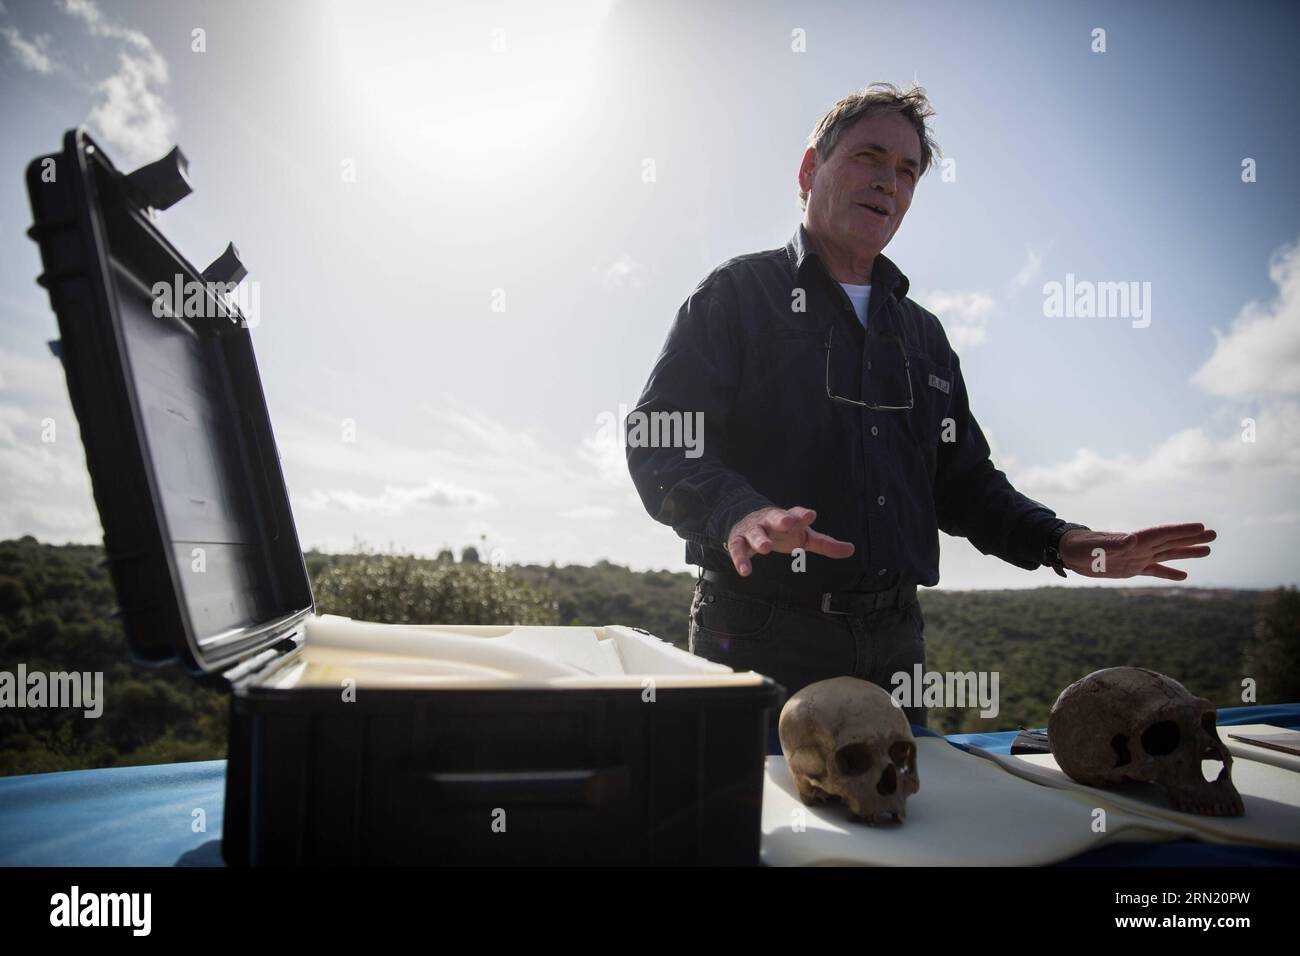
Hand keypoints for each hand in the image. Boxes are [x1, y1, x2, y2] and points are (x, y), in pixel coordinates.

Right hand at [725, 506, 854, 575]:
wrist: (747, 520)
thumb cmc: (782, 531)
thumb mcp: (804, 536)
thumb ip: (825, 544)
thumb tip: (852, 550)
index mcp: (789, 519)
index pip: (797, 514)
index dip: (803, 514)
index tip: (811, 515)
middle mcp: (770, 521)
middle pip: (775, 517)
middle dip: (781, 518)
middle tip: (788, 521)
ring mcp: (754, 529)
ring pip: (755, 533)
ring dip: (760, 539)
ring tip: (765, 549)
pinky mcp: (738, 539)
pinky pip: (737, 548)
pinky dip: (740, 559)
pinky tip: (745, 571)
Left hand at [1059, 522, 1215, 580]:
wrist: (1068, 552)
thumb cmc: (1080, 547)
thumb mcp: (1095, 548)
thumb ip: (1114, 544)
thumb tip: (1133, 539)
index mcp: (1134, 539)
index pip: (1163, 534)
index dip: (1182, 531)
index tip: (1202, 527)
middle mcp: (1140, 546)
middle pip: (1171, 542)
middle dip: (1192, 538)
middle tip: (1215, 535)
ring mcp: (1137, 557)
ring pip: (1167, 554)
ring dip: (1187, 553)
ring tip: (1208, 550)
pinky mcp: (1131, 568)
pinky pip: (1155, 570)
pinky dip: (1169, 572)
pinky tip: (1184, 575)